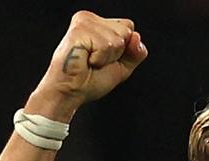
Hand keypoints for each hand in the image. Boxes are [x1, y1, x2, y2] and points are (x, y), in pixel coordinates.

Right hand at [27, 11, 147, 120]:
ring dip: (106, 58)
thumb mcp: (121, 67)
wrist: (71, 92)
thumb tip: (137, 36)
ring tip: (90, 61)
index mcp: (98, 23)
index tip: (104, 58)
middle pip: (126, 31)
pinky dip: (100, 59)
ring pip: (117, 39)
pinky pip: (106, 45)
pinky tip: (85, 60)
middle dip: (116, 53)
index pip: (128, 27)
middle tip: (96, 61)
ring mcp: (84, 22)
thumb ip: (135, 52)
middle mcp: (90, 18)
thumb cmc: (90, 80)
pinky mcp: (79, 30)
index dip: (123, 49)